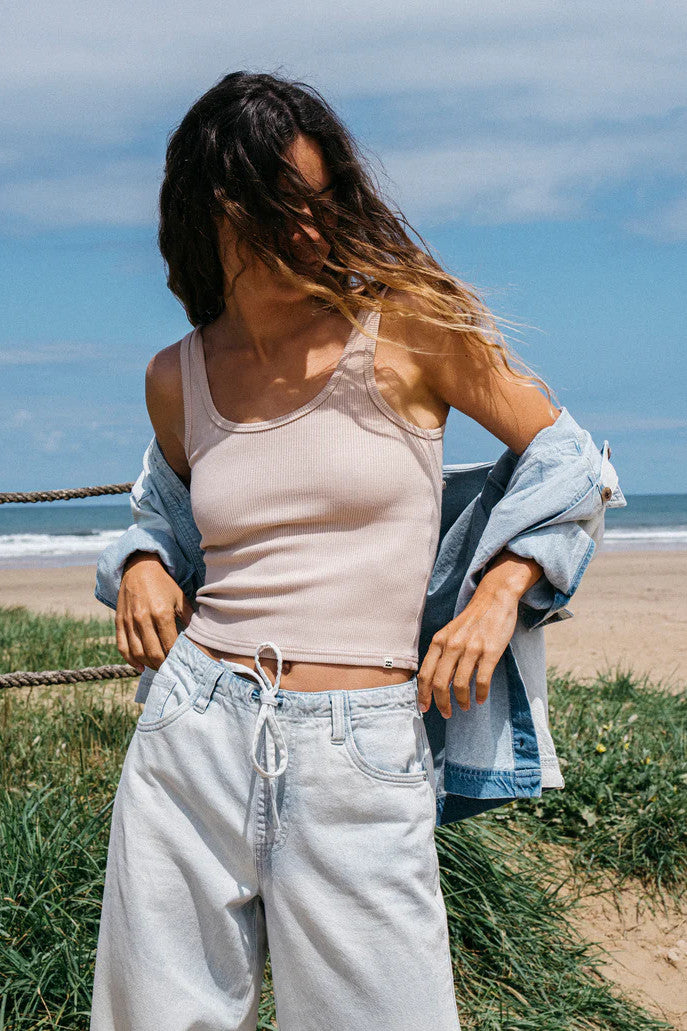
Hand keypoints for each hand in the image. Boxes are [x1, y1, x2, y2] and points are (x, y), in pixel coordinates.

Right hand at [115, 552, 194, 671]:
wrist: (139, 567)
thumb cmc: (163, 584)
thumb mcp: (180, 598)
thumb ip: (188, 618)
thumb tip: (198, 636)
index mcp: (162, 613)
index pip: (169, 645)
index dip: (175, 658)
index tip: (181, 664)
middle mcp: (143, 618)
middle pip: (153, 653)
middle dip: (162, 665)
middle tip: (170, 670)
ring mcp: (129, 621)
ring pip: (137, 653)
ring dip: (147, 665)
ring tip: (157, 668)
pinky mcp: (119, 621)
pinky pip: (122, 646)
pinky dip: (130, 660)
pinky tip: (139, 667)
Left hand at [417, 585, 518, 717]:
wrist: (494, 599)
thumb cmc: (471, 620)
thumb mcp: (450, 633)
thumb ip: (442, 653)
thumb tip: (436, 681)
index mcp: (439, 641)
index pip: (425, 673)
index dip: (423, 693)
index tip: (424, 707)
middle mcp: (452, 645)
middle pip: (440, 683)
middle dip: (441, 703)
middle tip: (446, 713)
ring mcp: (471, 648)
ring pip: (460, 684)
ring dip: (461, 701)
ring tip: (464, 707)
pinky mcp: (490, 651)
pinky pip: (482, 680)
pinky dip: (480, 694)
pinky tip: (480, 699)